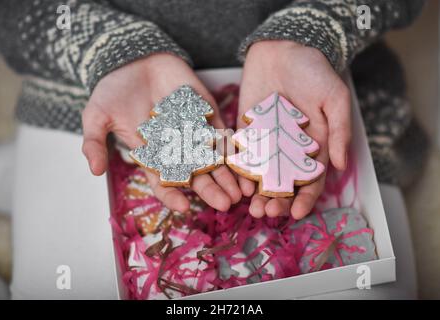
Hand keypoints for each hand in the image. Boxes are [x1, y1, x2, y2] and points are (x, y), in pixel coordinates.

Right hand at [82, 53, 241, 211]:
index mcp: (151, 156)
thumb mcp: (96, 115)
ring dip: (227, 176)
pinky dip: (234, 148)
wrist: (134, 59)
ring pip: (213, 160)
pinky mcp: (208, 115)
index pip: (163, 182)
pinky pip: (223, 134)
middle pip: (195, 176)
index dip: (172, 196)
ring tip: (240, 192)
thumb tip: (94, 171)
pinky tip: (246, 161)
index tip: (183, 206)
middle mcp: (175, 149)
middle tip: (224, 204)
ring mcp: (194, 133)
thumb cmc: (114, 90)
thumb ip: (94, 142)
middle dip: (210, 190)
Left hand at [238, 41, 350, 219]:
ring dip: (257, 194)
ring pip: (262, 176)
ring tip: (252, 208)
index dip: (306, 199)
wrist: (283, 49)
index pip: (311, 180)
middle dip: (277, 200)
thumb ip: (339, 131)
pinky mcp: (247, 132)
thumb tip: (340, 165)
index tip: (297, 213)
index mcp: (315, 146)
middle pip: (284, 183)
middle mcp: (290, 150)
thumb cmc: (314, 71)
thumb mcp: (334, 98)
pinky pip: (243, 156)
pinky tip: (238, 184)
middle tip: (267, 212)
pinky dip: (240, 172)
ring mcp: (267, 143)